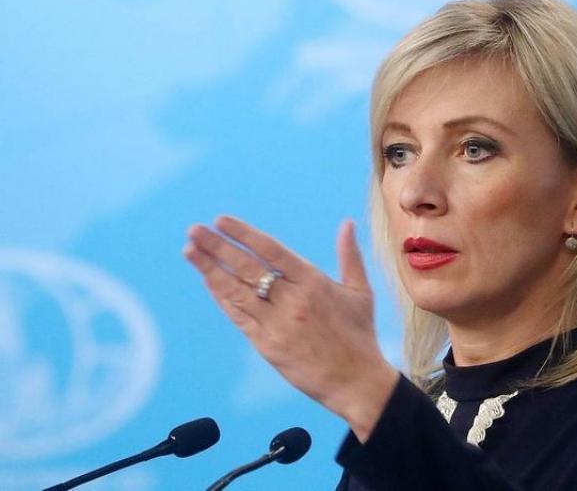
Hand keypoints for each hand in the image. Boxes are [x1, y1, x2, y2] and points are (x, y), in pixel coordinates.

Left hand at [184, 215, 398, 440]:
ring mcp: (277, 324)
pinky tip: (208, 281)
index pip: (272, 250)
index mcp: (314, 282)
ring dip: (210, 269)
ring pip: (236, 291)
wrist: (356, 381)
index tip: (222, 221)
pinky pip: (238, 316)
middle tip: (194, 230)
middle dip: (218, 246)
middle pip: (248, 267)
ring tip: (190, 250)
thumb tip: (347, 223)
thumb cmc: (359, 336)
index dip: (244, 234)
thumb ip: (349, 255)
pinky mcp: (267, 345)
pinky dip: (222, 297)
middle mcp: (292, 300)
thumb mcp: (360, 291)